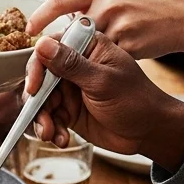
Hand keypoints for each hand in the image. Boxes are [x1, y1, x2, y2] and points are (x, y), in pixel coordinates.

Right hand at [24, 32, 183, 169]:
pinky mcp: (68, 110)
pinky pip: (48, 117)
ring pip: (40, 100)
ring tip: (50, 134)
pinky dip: (50, 129)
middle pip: (40, 76)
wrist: (149, 131)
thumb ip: (72, 64)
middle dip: (37, 100)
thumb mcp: (102, 81)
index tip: (34, 87)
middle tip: (41, 119)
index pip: (49, 47)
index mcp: (86, 47)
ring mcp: (69, 88)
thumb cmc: (135, 99)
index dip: (37, 66)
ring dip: (42, 119)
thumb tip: (41, 43)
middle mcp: (73, 65)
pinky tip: (61, 139)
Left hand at [26, 0, 183, 58]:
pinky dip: (107, 65)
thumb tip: (62, 22)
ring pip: (88, 49)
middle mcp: (106, 3)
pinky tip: (117, 62)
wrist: (182, 15)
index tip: (29, 30)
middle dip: (67, 47)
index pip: (59, 1)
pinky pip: (106, 61)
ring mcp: (117, 24)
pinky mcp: (128, 45)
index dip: (40, 16)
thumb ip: (90, 6)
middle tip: (60, 58)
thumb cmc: (146, 6)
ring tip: (100, 59)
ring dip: (88, 58)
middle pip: (71, 32)